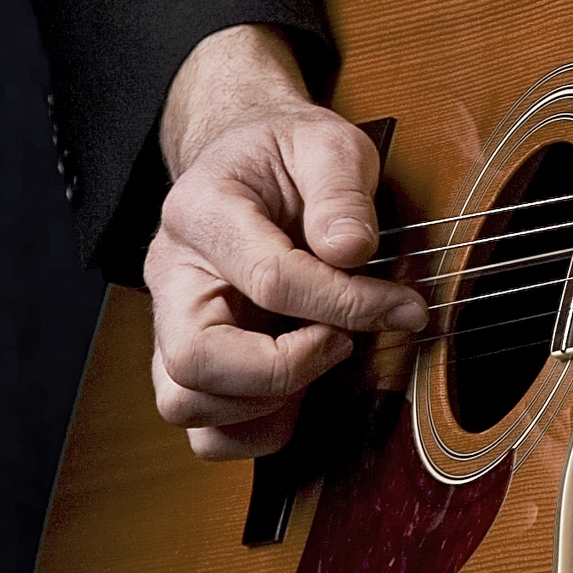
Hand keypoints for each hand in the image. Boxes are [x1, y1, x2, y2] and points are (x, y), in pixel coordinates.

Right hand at [145, 25, 426, 459]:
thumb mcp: (329, 144)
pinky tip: (303, 389)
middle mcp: (170, 276)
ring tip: (324, 356)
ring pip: (186, 403)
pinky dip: (255, 429)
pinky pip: (203, 429)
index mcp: (201, 211)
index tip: (402, 307)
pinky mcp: (189, 360)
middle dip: (284, 369)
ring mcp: (171, 324)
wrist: (248, 159)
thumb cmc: (287, 154)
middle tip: (344, 342)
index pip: (269, 279)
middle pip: (195, 359)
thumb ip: (342, 191)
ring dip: (267, 402)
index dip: (344, 303)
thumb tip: (352, 251)